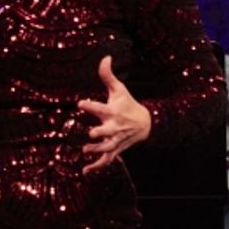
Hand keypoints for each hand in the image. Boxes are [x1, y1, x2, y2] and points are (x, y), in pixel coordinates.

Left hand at [79, 56, 151, 173]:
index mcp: (113, 111)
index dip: (90, 105)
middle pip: (108, 131)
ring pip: (107, 147)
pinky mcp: (116, 150)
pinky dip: (97, 167)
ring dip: (98, 150)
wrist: (148, 124)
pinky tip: (85, 172)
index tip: (80, 103)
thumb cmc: (128, 105)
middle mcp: (115, 127)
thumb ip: (108, 75)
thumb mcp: (119, 90)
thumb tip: (105, 57)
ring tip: (86, 150)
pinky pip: (107, 160)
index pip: (101, 108)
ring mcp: (116, 140)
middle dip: (101, 132)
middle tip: (92, 133)